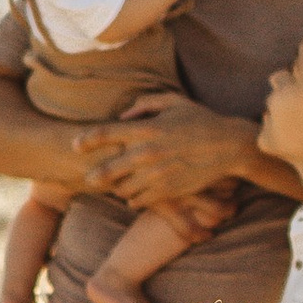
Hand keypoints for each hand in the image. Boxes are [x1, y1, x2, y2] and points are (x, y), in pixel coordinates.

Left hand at [82, 101, 256, 213]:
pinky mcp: (168, 190)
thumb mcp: (173, 102)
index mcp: (147, 128)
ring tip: (117, 186)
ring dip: (118, 187)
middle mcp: (148, 153)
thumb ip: (145, 105)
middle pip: (108, 168)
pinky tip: (134, 195)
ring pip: (123, 188)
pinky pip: (140, 200)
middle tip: (88, 177)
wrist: (228, 147)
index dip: (86, 139)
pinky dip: (134, 199)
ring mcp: (157, 174)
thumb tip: (123, 116)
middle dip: (95, 174)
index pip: (106, 133)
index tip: (74, 145)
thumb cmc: (200, 120)